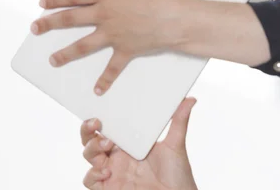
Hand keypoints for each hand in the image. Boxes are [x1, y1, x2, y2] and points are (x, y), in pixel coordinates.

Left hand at [31, 0, 185, 94]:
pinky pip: (113, 67)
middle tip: (35, 28)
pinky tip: (97, 89)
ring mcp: (113, 34)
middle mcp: (105, 15)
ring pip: (84, 45)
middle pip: (71, 20)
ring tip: (53, 59)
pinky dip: (106, 79)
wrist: (176, 18)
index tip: (43, 3)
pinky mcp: (126, 49)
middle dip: (50, 24)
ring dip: (66, 53)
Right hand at [82, 97, 197, 189]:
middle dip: (88, 130)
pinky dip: (93, 174)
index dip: (100, 118)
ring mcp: (112, 172)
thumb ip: (179, 121)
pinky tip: (106, 171)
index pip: (109, 127)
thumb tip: (190, 98)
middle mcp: (118, 156)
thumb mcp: (176, 145)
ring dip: (91, 149)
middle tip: (96, 123)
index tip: (101, 111)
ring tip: (106, 146)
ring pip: (89, 156)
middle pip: (92, 139)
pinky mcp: (109, 188)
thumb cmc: (177, 175)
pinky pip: (90, 180)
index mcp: (130, 142)